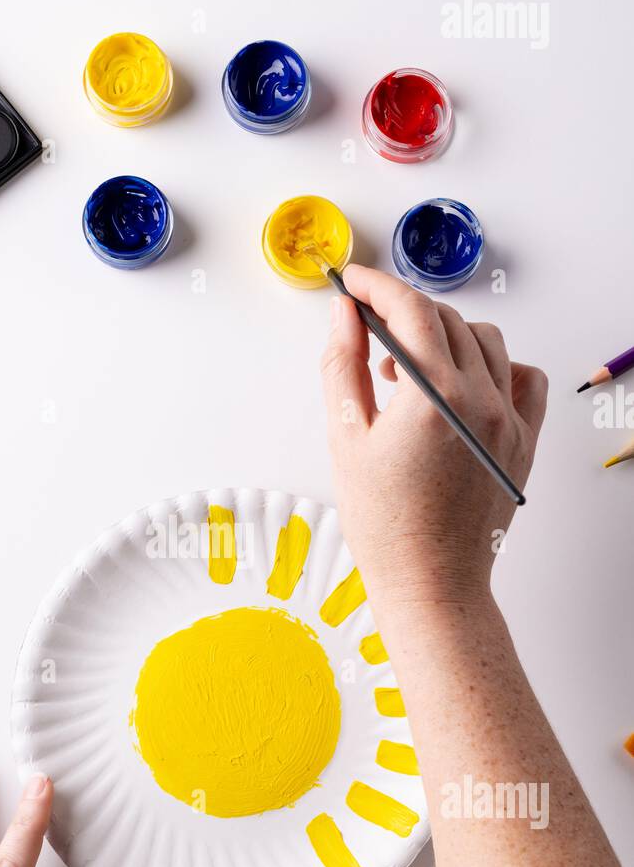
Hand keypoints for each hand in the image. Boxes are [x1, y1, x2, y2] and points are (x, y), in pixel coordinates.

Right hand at [321, 265, 547, 617]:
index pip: (409, 310)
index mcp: (433, 397)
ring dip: (445, 336)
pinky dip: (495, 366)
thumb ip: (343, 366)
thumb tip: (345, 316)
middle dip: (403, 311)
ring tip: (408, 368)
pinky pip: (523, 378)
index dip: (376, 287)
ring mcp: (508, 420)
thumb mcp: (346, 438)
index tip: (353, 283)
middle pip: (445, 321)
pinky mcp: (523, 440)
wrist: (431, 582)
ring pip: (486, 341)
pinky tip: (464, 384)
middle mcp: (479, 400)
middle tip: (368, 327)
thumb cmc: (386, 525)